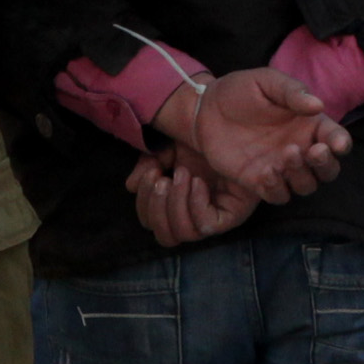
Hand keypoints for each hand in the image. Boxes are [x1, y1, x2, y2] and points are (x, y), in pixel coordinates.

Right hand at [129, 150, 258, 249]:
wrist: (234, 126)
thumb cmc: (203, 138)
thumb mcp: (166, 149)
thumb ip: (148, 166)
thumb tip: (129, 186)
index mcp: (177, 204)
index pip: (151, 222)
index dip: (144, 202)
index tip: (150, 171)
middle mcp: (194, 215)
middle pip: (164, 237)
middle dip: (155, 207)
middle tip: (161, 178)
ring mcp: (214, 217)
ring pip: (183, 235)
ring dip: (175, 205)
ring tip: (181, 175)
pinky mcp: (233, 215)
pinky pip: (207, 226)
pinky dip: (196, 205)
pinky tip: (197, 182)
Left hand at [151, 64, 351, 204]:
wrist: (205, 109)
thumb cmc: (240, 91)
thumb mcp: (266, 82)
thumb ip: (292, 92)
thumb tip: (318, 105)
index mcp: (308, 124)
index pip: (334, 138)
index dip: (340, 143)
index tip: (337, 144)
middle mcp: (300, 149)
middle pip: (327, 170)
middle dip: (326, 164)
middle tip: (314, 151)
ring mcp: (281, 168)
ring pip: (306, 186)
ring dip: (302, 175)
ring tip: (287, 154)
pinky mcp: (259, 182)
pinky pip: (278, 195)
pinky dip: (277, 188)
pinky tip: (267, 172)